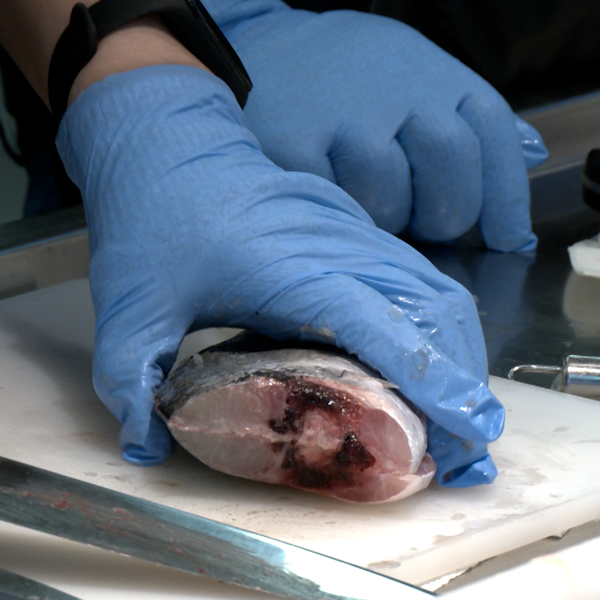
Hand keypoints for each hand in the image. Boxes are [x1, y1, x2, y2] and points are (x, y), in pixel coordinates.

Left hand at [56, 65, 503, 486]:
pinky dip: (442, 335)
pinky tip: (435, 376)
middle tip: (465, 460)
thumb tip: (142, 447)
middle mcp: (343, 249)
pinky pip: (423, 285)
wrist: (168, 139)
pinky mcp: (361, 238)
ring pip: (439, 298)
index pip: (383, 326)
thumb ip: (130, 375)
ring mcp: (359, 238)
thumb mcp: (129, 302)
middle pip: (434, 315)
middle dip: (462, 386)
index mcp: (294, 266)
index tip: (470, 428)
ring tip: (460, 431)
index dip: (433, 379)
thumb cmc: (154, 216)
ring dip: (461, 362)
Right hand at [196, 0, 547, 250]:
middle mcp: (403, 91)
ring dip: (382, 217)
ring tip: (361, 193)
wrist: (259, 44)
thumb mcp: (419, 74)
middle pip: (452, 188)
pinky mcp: (296, 141)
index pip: (494, 144)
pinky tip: (326, 189)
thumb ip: (471, 120)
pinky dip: (336, 211)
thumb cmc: (347, 74)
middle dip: (441, 219)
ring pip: (392, 206)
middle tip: (416, 218)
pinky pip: (336, 207)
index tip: (506, 240)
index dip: (505, 201)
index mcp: (440, 76)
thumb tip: (532, 152)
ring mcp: (348, 116)